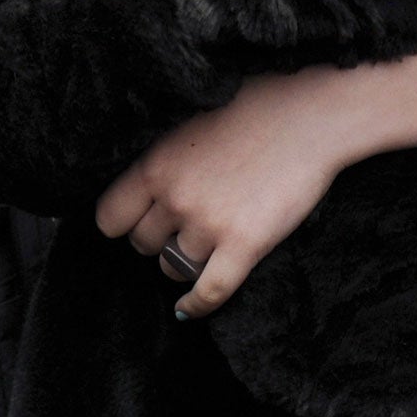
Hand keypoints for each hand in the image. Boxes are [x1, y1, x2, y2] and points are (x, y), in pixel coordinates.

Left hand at [93, 69, 349, 319]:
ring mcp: (210, 223)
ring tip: (194, 252)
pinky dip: (197, 304)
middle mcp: (176, 197)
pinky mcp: (245, 244)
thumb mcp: (190, 124)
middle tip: (174, 230)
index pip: (110, 216)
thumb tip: (147, 185)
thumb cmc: (251, 107)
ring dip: (181, 264)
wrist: (307, 116)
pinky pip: (211, 290)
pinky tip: (187, 309)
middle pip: (142, 244)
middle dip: (155, 240)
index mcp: (156, 163)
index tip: (133, 222)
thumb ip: (166, 158)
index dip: (121, 223)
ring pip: (174, 267)